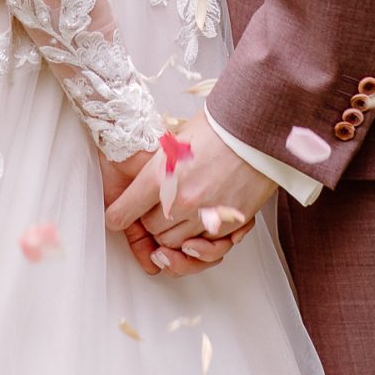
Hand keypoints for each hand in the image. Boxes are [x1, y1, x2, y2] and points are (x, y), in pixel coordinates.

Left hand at [105, 112, 274, 267]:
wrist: (257, 129)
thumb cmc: (219, 127)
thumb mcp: (176, 139)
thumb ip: (158, 165)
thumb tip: (145, 178)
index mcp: (160, 176)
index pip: (124, 211)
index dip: (118, 215)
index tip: (117, 217)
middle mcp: (179, 200)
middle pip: (149, 229)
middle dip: (149, 220)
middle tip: (156, 207)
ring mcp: (203, 215)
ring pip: (173, 242)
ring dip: (173, 231)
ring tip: (179, 213)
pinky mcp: (226, 224)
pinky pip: (202, 246)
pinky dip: (198, 239)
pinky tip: (198, 221)